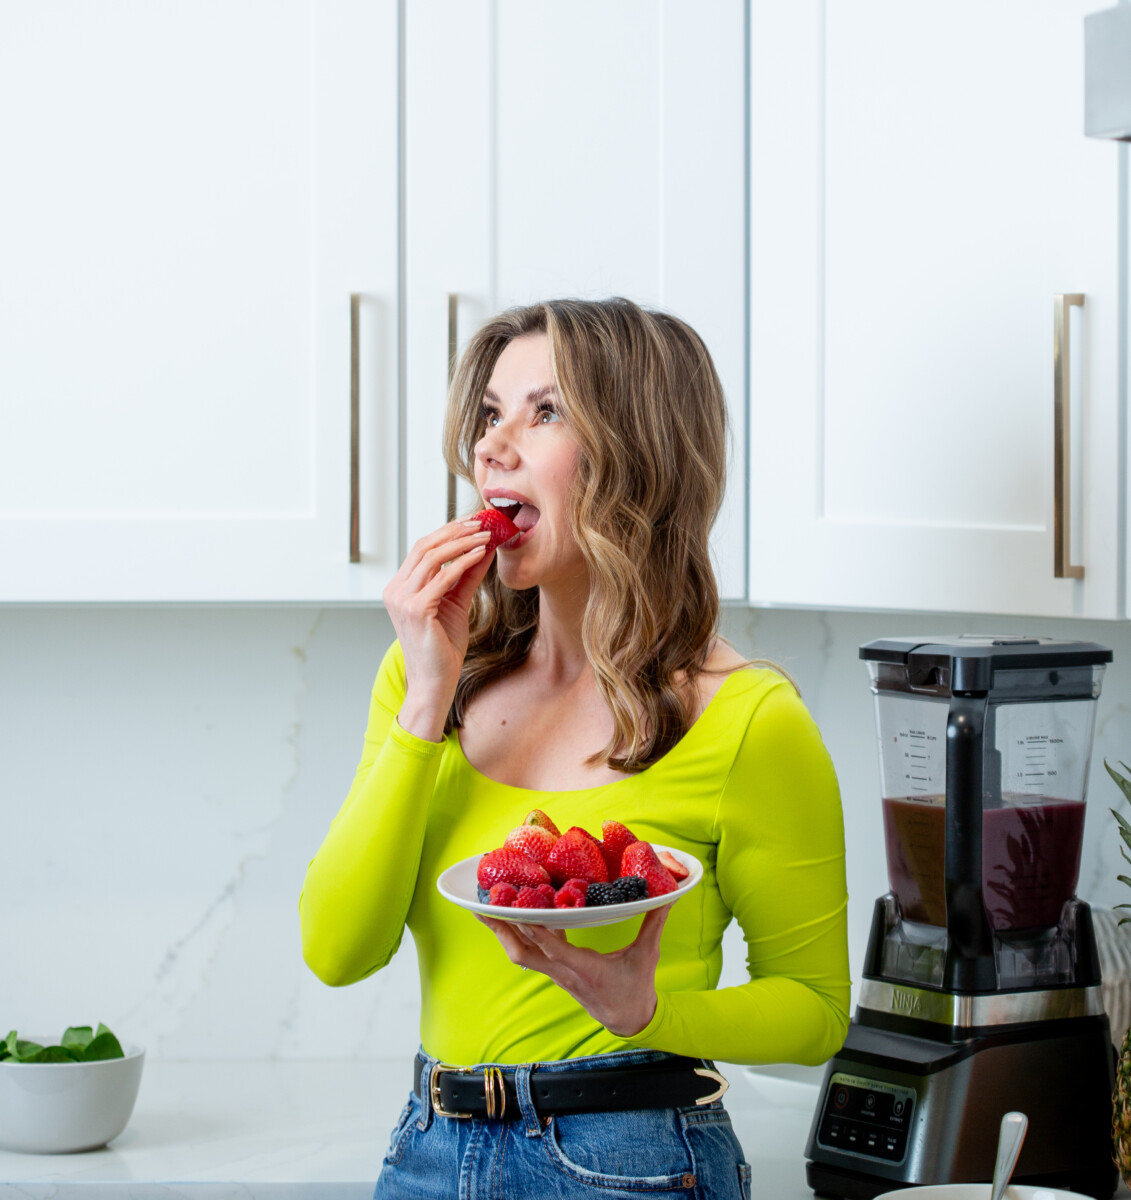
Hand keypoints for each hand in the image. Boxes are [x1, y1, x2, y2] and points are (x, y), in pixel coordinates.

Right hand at [382, 519, 494, 739]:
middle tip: (482, 522)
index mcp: (399, 587)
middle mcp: (395, 590)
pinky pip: (443, 578)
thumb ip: (466, 576)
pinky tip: (481, 554)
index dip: (448, 531)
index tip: (473, 522)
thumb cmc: (443, 646)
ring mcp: (402, 600)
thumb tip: (484, 548)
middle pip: (425, 547)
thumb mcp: (456, 603)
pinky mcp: (416, 610)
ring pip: (433, 557)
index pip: (422, 549)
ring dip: (463, 542)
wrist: (435, 682)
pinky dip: (463, 562)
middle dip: (455, 531)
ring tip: (487, 535)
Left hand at [475, 906, 671, 1036]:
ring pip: (520, 954)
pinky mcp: (555, 970)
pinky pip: (531, 951)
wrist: (628, 1019)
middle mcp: (563, 971)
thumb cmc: (635, 987)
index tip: (519, 910)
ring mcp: (556, 972)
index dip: (536, 931)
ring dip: (502, 932)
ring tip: (483, 908)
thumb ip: (654, 923)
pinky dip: (520, 932)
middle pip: (523, 953)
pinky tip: (515, 911)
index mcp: (584, 968)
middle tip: (481, 907)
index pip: (555, 948)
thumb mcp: (646, 955)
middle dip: (501, 930)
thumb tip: (667, 895)